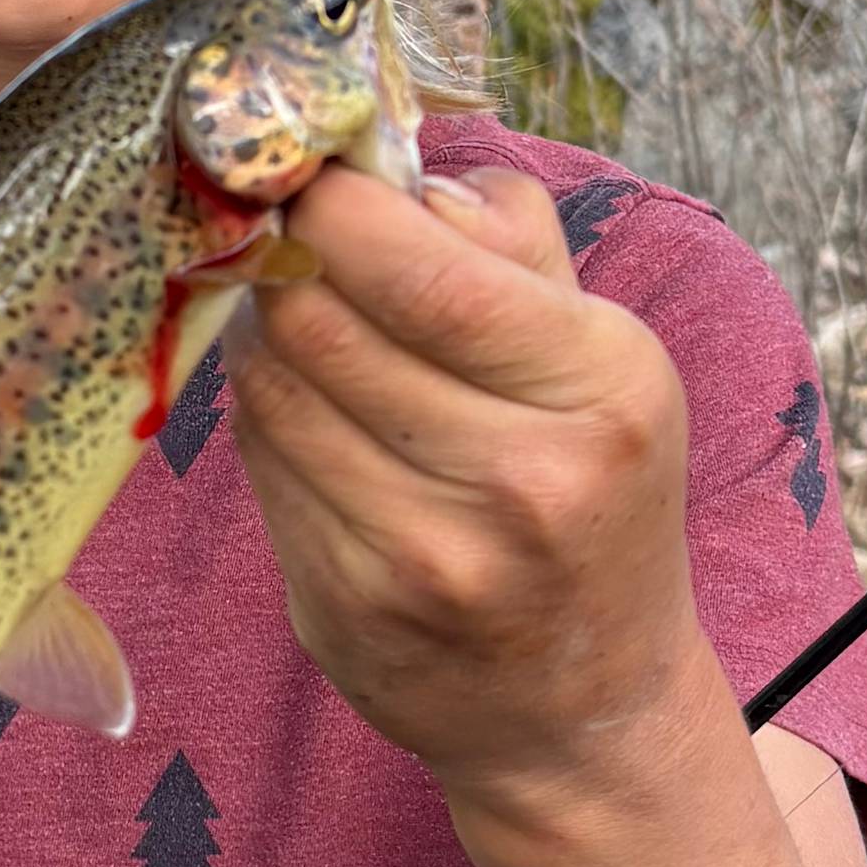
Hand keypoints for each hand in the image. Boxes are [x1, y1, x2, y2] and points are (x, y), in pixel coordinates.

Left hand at [227, 164, 703, 818]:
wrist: (584, 706)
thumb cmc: (593, 493)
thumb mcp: (604, 359)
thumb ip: (511, 243)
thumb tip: (396, 160)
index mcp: (601, 392)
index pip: (424, 270)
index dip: (339, 206)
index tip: (317, 175)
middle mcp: (519, 482)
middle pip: (323, 318)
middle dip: (288, 256)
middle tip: (286, 230)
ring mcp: (423, 557)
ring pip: (274, 387)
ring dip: (264, 331)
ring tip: (296, 313)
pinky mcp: (344, 609)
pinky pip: (261, 463)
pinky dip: (265, 413)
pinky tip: (302, 405)